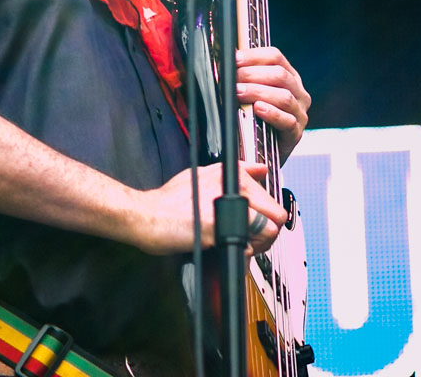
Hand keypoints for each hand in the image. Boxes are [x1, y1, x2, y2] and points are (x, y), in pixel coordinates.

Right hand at [130, 162, 288, 255]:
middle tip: (247, 239)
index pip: (271, 197)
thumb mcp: (203, 174)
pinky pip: (249, 243)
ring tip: (239, 246)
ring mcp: (227, 205)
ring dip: (259, 244)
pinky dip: (244, 252)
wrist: (144, 216)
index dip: (265, 214)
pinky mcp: (219, 226)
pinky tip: (228, 249)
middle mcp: (233, 186)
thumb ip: (236, 172)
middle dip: (267, 232)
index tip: (254, 222)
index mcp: (232, 174)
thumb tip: (260, 168)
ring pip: (269, 230)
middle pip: (276, 214)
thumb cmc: (168, 202)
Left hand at [236, 46, 310, 160]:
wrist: (264, 152)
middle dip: (252, 74)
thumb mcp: (253, 94)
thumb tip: (225, 61)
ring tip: (239, 93)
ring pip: (284, 97)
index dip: (253, 56)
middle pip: (279, 75)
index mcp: (289, 77)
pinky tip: (258, 109)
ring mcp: (300, 113)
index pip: (275, 56)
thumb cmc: (257, 119)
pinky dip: (272, 114)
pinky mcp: (296, 133)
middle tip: (232, 79)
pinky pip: (287, 121)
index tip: (234, 60)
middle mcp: (299, 92)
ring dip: (258, 92)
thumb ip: (245, 77)